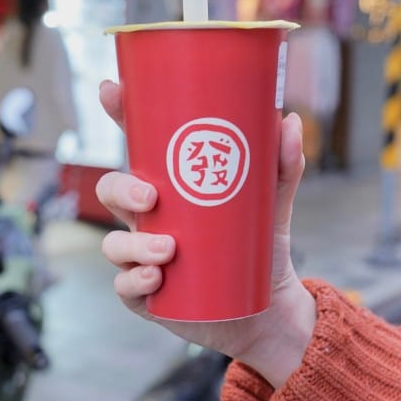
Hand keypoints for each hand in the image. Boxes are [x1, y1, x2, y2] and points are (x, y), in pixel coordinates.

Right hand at [97, 80, 316, 388]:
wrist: (267, 310)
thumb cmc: (260, 248)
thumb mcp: (273, 204)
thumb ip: (282, 166)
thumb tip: (289, 121)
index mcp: (170, 186)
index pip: (136, 146)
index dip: (118, 116)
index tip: (111, 91)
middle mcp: (149, 219)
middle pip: (112, 191)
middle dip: (121, 189)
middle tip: (150, 196)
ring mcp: (143, 256)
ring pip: (114, 243)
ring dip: (134, 244)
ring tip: (169, 250)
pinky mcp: (148, 295)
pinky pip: (124, 288)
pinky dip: (135, 282)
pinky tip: (156, 278)